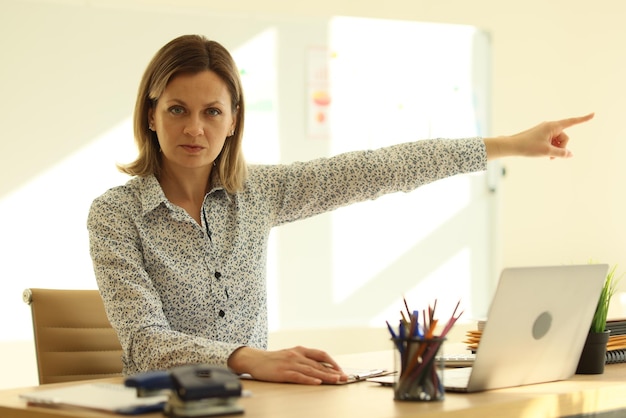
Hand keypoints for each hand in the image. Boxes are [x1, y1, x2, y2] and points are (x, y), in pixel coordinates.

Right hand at [227, 345, 348, 384]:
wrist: (254, 359)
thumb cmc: (273, 360)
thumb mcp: (290, 355)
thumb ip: (304, 359)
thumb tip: (320, 367)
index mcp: (300, 350)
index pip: (320, 354)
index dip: (332, 362)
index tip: (341, 370)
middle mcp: (296, 355)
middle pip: (318, 364)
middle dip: (333, 371)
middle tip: (344, 377)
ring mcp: (290, 363)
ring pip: (311, 370)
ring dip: (325, 376)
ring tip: (336, 380)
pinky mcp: (283, 372)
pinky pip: (298, 376)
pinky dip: (309, 379)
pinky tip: (317, 382)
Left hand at [484, 113, 593, 159]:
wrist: (511, 146)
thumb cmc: (528, 147)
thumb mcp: (547, 152)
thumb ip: (561, 153)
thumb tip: (570, 154)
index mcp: (552, 126)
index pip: (572, 122)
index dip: (583, 119)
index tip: (594, 114)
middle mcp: (549, 126)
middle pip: (564, 137)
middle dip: (562, 147)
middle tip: (552, 157)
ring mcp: (545, 130)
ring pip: (558, 141)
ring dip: (556, 149)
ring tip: (547, 157)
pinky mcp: (540, 135)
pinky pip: (551, 142)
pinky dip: (551, 148)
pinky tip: (545, 155)